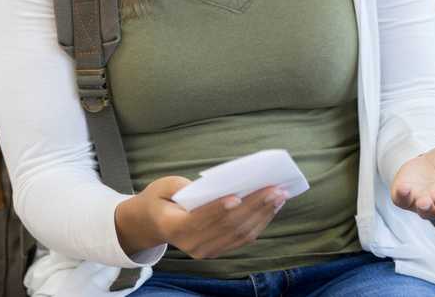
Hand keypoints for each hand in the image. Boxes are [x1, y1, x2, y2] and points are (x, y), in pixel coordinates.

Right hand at [117, 176, 290, 259]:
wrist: (155, 223)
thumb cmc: (163, 198)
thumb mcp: (164, 186)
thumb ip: (184, 186)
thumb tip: (219, 183)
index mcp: (174, 227)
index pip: (198, 220)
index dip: (217, 209)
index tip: (236, 196)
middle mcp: (191, 245)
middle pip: (226, 226)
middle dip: (252, 206)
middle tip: (274, 189)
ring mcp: (206, 251)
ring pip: (239, 233)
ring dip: (262, 213)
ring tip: (279, 195)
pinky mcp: (218, 250)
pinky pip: (243, 238)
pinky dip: (261, 221)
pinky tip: (273, 206)